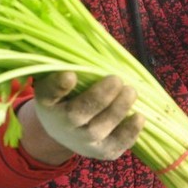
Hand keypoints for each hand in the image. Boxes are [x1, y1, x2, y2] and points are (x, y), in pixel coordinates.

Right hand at [24, 72, 143, 162]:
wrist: (65, 129)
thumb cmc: (67, 94)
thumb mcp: (60, 77)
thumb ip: (72, 62)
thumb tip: (91, 36)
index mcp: (47, 101)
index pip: (47, 94)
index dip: (57, 86)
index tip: (70, 75)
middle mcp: (61, 124)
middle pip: (77, 114)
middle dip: (98, 97)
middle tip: (116, 79)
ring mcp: (81, 141)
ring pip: (97, 130)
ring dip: (117, 111)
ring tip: (131, 91)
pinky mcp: (100, 151)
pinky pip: (114, 146)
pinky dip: (129, 134)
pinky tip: (140, 117)